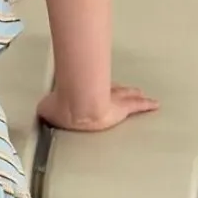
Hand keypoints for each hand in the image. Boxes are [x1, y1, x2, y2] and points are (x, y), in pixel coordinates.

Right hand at [37, 84, 159, 132]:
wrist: (77, 110)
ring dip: (131, 94)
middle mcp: (98, 93)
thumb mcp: (47, 110)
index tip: (95, 87)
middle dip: (116, 89)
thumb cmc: (63, 110)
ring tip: (139, 93)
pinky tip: (155, 104)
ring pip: (125, 95)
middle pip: (110, 89)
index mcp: (80, 93)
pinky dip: (146, 104)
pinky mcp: (123, 109)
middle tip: (123, 87)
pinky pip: (138, 106)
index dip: (93, 88)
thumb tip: (43, 110)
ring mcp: (112, 99)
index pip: (88, 88)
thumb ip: (47, 110)